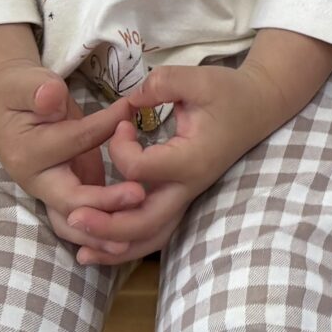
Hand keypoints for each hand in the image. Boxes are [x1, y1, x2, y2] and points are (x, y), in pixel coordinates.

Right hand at [0, 25, 145, 253]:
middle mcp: (38, 179)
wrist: (6, 108)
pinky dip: (102, 232)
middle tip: (138, 195)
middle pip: (70, 200)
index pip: (75, 141)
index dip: (104, 126)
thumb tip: (50, 96)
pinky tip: (126, 242)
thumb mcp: (26, 84)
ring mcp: (52, 191)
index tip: (130, 110)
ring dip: (101, 233)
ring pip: (74, 221)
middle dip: (104, 202)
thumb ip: (39, 92)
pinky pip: (85, 219)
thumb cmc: (20, 93)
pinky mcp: (69, 194)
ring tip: (128, 242)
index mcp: (28, 151)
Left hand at [73, 31, 331, 267]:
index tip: (119, 122)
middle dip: (106, 225)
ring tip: (81, 252)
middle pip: (145, 222)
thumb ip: (164, 84)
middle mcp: (188, 186)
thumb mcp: (199, 79)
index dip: (118, 148)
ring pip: (150, 236)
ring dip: (114, 246)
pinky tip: (99, 248)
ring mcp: (185, 196)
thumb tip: (131, 99)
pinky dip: (127, 245)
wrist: (258, 106)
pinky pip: (154, 232)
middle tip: (73, 216)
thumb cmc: (228, 92)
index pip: (140, 169)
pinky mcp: (180, 198)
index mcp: (190, 159)